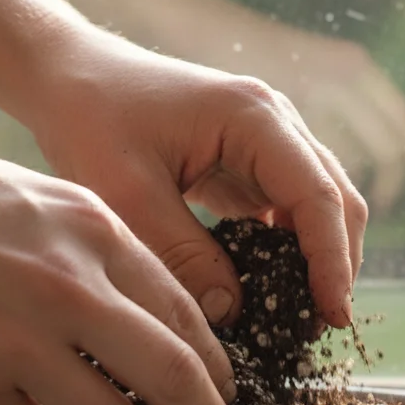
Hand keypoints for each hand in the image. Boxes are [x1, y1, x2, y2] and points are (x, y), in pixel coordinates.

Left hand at [21, 35, 368, 328]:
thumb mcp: (126, 193)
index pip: (318, 196)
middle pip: (336, 201)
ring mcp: (269, 141)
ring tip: (301, 318)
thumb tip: (232, 313)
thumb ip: (182, 255)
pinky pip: (288, 212)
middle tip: (320, 329)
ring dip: (318, 260)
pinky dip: (289, 252)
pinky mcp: (252, 162)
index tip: (332, 316)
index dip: (332, 261)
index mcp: (255, 118)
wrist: (67, 76)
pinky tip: (271, 291)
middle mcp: (276, 123)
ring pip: (320, 207)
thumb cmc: (91, 119)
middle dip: (336, 265)